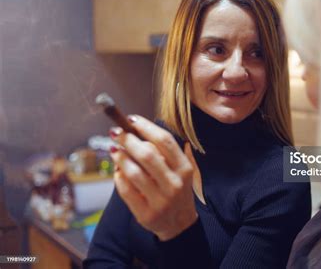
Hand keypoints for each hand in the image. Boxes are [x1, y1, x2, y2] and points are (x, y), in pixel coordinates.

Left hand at [109, 115, 197, 240]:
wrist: (179, 223)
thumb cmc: (175, 189)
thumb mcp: (179, 170)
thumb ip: (165, 152)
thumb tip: (137, 128)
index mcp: (184, 169)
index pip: (165, 141)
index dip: (146, 127)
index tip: (132, 119)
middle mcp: (174, 184)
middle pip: (148, 155)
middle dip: (128, 140)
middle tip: (116, 132)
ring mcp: (160, 201)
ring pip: (134, 172)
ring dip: (120, 157)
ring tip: (114, 149)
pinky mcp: (146, 214)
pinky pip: (125, 190)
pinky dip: (118, 176)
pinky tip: (117, 169)